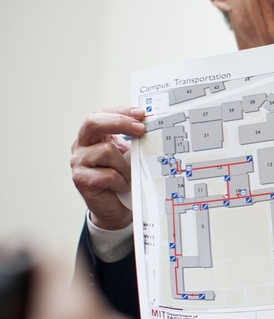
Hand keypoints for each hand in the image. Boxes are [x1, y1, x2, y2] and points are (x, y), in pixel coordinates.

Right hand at [71, 106, 145, 229]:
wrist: (115, 208)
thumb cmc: (123, 178)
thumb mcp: (129, 155)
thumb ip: (132, 140)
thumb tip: (150, 126)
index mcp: (93, 136)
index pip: (101, 113)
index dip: (120, 111)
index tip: (141, 114)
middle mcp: (81, 146)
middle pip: (93, 123)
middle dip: (120, 122)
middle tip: (141, 129)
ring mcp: (78, 162)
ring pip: (106, 150)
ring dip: (125, 165)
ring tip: (128, 175)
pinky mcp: (80, 179)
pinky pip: (108, 174)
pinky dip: (121, 181)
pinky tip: (121, 187)